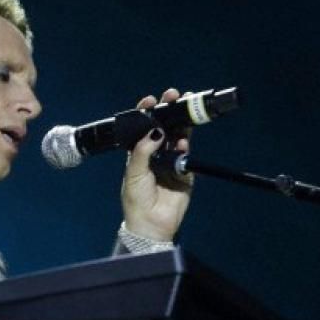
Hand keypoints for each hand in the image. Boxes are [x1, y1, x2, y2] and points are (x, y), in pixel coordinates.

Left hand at [120, 88, 193, 241]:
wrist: (151, 224)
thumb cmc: (136, 199)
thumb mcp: (133, 172)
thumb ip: (142, 151)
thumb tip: (154, 131)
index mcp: (138, 152)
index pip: (143, 127)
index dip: (146, 112)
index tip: (151, 100)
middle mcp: (155, 154)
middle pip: (163, 127)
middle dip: (168, 111)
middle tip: (173, 96)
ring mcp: (170, 161)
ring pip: (177, 137)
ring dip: (180, 124)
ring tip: (183, 112)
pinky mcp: (184, 172)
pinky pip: (186, 154)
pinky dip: (185, 146)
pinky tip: (182, 142)